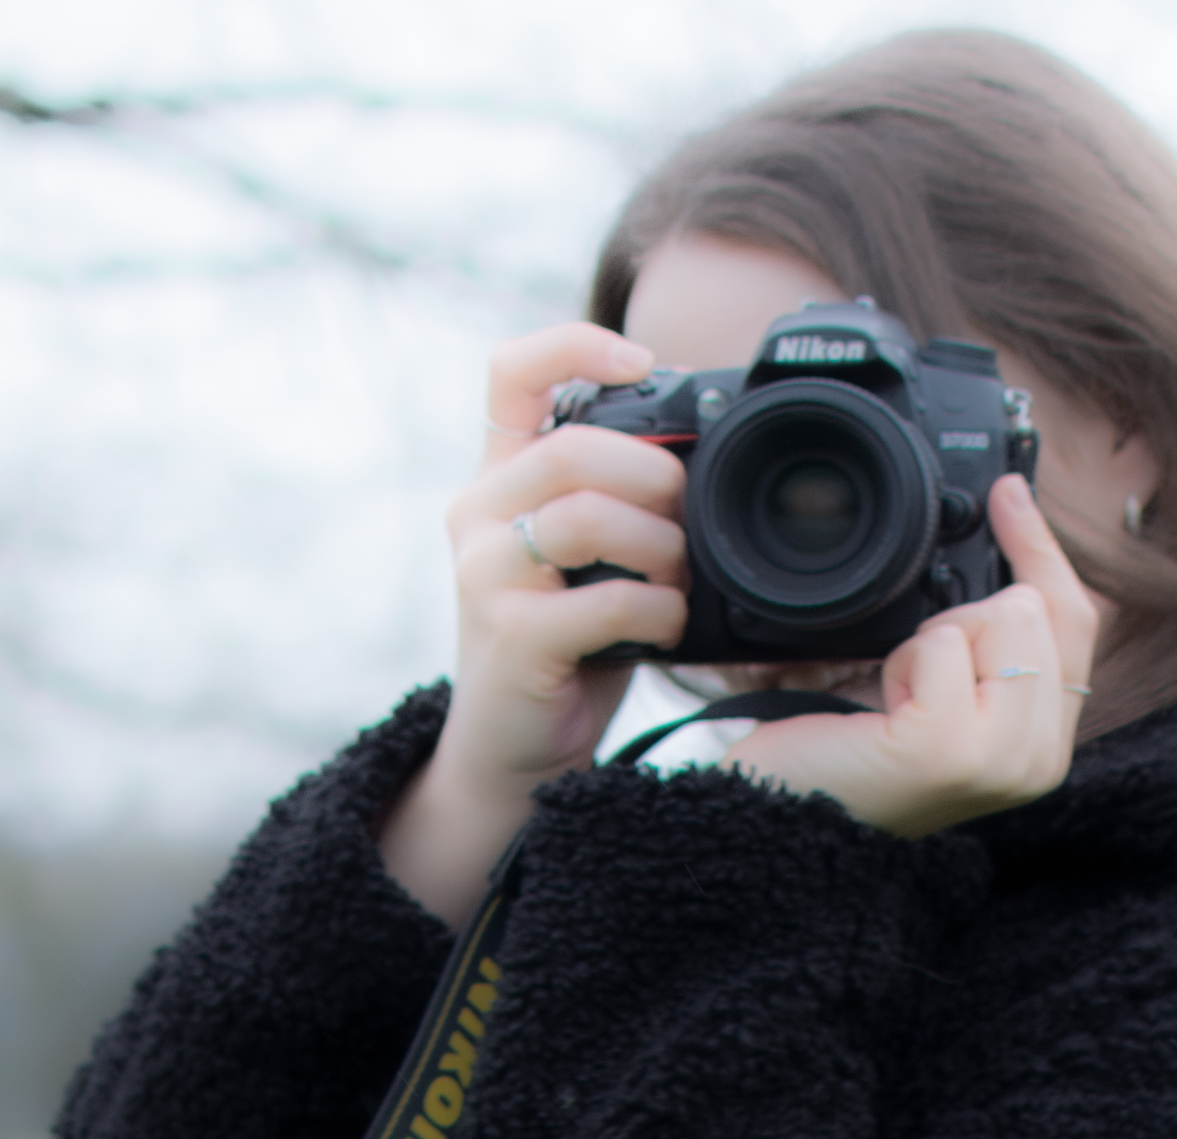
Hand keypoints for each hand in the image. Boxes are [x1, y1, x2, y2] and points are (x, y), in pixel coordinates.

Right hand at [379, 323, 689, 924]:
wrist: (513, 757)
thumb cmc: (566, 652)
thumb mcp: (587, 560)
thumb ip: (616, 499)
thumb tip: (697, 448)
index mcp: (499, 480)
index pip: (512, 372)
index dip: (575, 345)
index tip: (641, 360)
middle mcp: (479, 515)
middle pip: (573, 448)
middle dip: (653, 475)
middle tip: (687, 516)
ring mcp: (486, 576)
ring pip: (587, 516)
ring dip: (660, 548)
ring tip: (678, 583)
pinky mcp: (511, 637)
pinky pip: (604, 600)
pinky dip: (656, 612)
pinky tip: (666, 630)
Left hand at [714, 481, 1103, 837]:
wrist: (787, 816)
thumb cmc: (855, 756)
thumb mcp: (946, 693)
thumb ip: (996, 645)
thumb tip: (1011, 533)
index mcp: (1045, 749)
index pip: (1077, 623)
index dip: (1044, 552)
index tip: (1010, 491)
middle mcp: (1036, 763)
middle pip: (1035, 610)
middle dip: (966, 623)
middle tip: (919, 688)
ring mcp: (998, 761)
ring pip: (999, 616)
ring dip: (932, 644)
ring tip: (900, 704)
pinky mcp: (947, 748)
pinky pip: (943, 643)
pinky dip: (903, 662)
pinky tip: (884, 712)